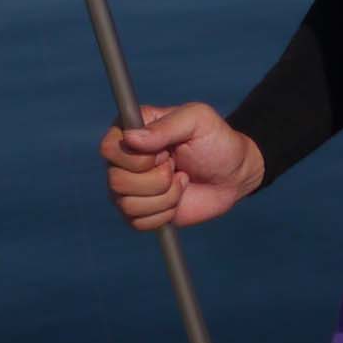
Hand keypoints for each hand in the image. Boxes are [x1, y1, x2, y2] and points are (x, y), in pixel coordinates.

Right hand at [99, 103, 260, 230]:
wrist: (233, 175)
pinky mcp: (140, 211)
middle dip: (157, 179)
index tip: (167, 151)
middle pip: (116, 180)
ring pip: (127, 204)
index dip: (139, 158)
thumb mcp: (197, 120)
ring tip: (181, 181)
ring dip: (165, 196)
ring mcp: (129, 187)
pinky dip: (165, 212)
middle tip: (176, 166)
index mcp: (131, 131)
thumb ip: (165, 126)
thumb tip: (130, 138)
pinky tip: (179, 198)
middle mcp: (124, 160)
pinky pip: (138, 222)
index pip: (109, 148)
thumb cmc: (216, 141)